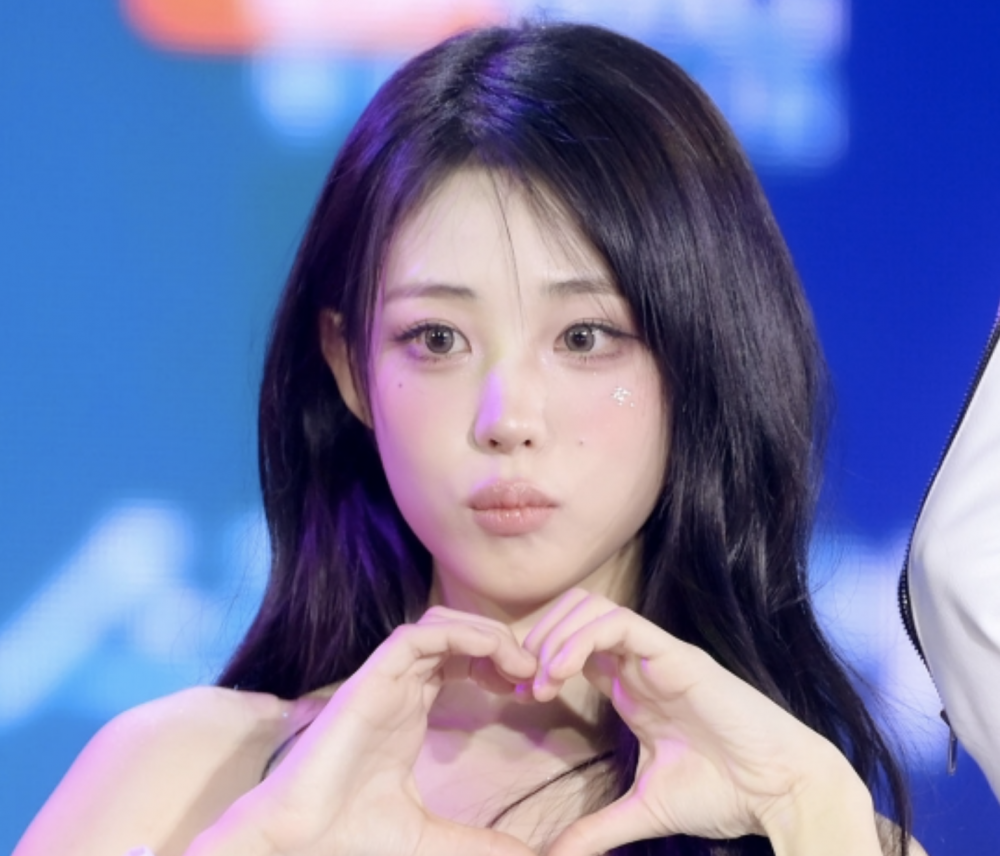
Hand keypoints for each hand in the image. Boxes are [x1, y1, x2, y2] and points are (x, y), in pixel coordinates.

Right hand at [194, 608, 539, 855]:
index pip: (457, 661)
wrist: (299, 842)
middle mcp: (398, 688)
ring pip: (440, 624)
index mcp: (409, 710)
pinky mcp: (371, 680)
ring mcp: (384, 680)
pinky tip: (492, 656)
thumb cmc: (351, 837)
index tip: (528, 691)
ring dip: (484, 633)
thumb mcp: (432, 838)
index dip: (497, 664)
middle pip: (455, 635)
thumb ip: (480, 843)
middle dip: (498, 643)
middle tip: (532, 673)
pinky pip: (418, 636)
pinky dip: (459, 635)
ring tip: (519, 665)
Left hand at [523, 589, 879, 855]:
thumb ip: (599, 828)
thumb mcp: (646, 809)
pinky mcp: (675, 655)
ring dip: (555, 635)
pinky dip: (580, 639)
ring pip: (591, 607)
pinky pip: (619, 623)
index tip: (515, 696)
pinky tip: (560, 673)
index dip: (537, 661)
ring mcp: (656, 654)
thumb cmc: (726, 793)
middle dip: (538, 637)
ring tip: (540, 681)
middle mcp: (639, 662)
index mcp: (631, 687)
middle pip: (574, 612)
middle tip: (522, 682)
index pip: (572, 645)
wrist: (780, 792)